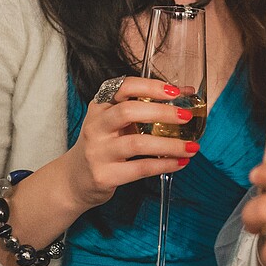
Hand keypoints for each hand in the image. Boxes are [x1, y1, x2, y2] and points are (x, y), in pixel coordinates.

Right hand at [65, 76, 196, 208]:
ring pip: (137, 143)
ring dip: (170, 145)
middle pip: (128, 112)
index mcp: (100, 106)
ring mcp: (98, 152)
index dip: (151, 87)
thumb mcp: (114, 122)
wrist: (74, 179)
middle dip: (162, 112)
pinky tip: (179, 162)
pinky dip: (164, 164)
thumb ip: (144, 108)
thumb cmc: (103, 145)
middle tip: (186, 116)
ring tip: (192, 146)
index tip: (175, 92)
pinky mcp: (104, 175)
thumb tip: (186, 93)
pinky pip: (139, 168)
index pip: (124, 87)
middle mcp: (95, 126)